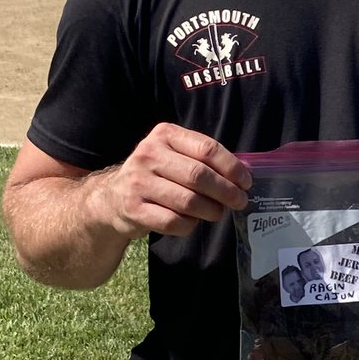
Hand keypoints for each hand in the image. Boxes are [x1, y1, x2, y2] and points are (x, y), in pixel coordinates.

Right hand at [96, 122, 251, 240]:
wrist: (112, 198)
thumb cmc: (156, 174)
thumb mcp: (174, 154)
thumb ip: (202, 159)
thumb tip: (243, 173)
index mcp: (164, 135)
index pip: (206, 148)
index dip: (231, 167)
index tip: (246, 181)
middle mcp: (149, 154)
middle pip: (199, 175)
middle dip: (226, 191)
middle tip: (240, 201)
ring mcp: (138, 182)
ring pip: (188, 201)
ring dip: (211, 210)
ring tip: (218, 212)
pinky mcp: (134, 209)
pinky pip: (173, 221)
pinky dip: (190, 224)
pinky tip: (193, 221)